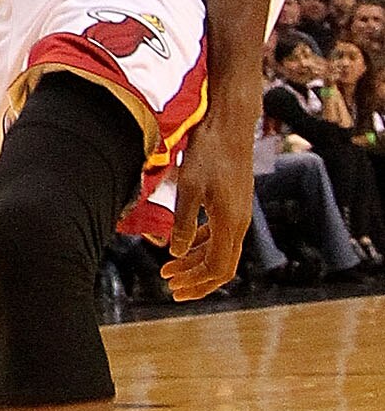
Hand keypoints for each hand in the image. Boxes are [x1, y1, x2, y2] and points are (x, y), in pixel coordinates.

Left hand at [161, 111, 255, 300]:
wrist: (229, 122)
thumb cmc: (208, 150)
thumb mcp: (189, 186)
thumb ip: (182, 221)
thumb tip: (175, 252)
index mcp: (230, 222)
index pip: (218, 268)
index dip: (197, 283)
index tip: (174, 288)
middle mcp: (239, 222)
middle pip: (222, 265)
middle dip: (196, 280)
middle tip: (171, 286)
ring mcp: (238, 212)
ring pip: (220, 250)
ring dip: (196, 262)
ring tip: (171, 269)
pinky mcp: (234, 202)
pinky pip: (220, 233)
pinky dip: (202, 243)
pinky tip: (184, 244)